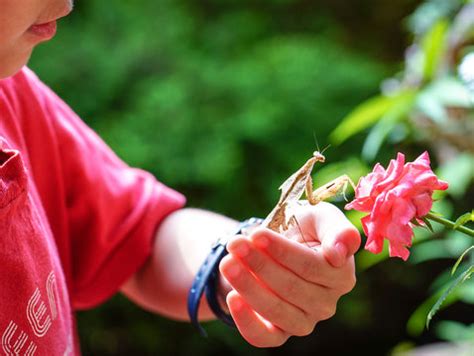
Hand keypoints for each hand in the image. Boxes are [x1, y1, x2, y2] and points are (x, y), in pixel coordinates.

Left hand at [219, 202, 360, 346]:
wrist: (275, 244)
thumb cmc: (303, 227)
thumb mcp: (320, 217)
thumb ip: (337, 230)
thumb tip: (339, 253)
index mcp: (341, 275)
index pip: (312, 266)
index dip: (282, 251)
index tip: (257, 235)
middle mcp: (326, 303)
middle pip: (291, 287)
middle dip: (259, 264)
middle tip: (235, 244)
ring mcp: (304, 321)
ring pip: (277, 310)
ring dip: (248, 286)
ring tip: (227, 263)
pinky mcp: (279, 333)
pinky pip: (264, 337)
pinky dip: (247, 321)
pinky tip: (232, 297)